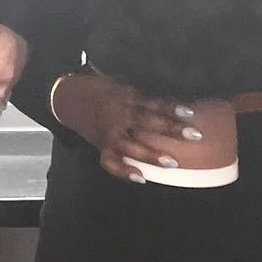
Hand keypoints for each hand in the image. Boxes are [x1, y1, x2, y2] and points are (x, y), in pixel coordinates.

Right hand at [48, 70, 200, 182]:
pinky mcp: (101, 146)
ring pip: (132, 146)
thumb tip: (170, 90)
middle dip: (171, 130)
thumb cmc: (98, 88)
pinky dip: (124, 172)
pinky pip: (112, 162)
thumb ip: (142, 91)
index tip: (191, 112)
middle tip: (194, 135)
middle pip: (148, 123)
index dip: (172, 108)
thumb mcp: (121, 82)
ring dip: (152, 155)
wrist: (67, 98)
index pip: (153, 103)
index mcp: (126, 97)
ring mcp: (109, 133)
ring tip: (172, 163)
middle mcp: (118, 116)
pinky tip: (141, 179)